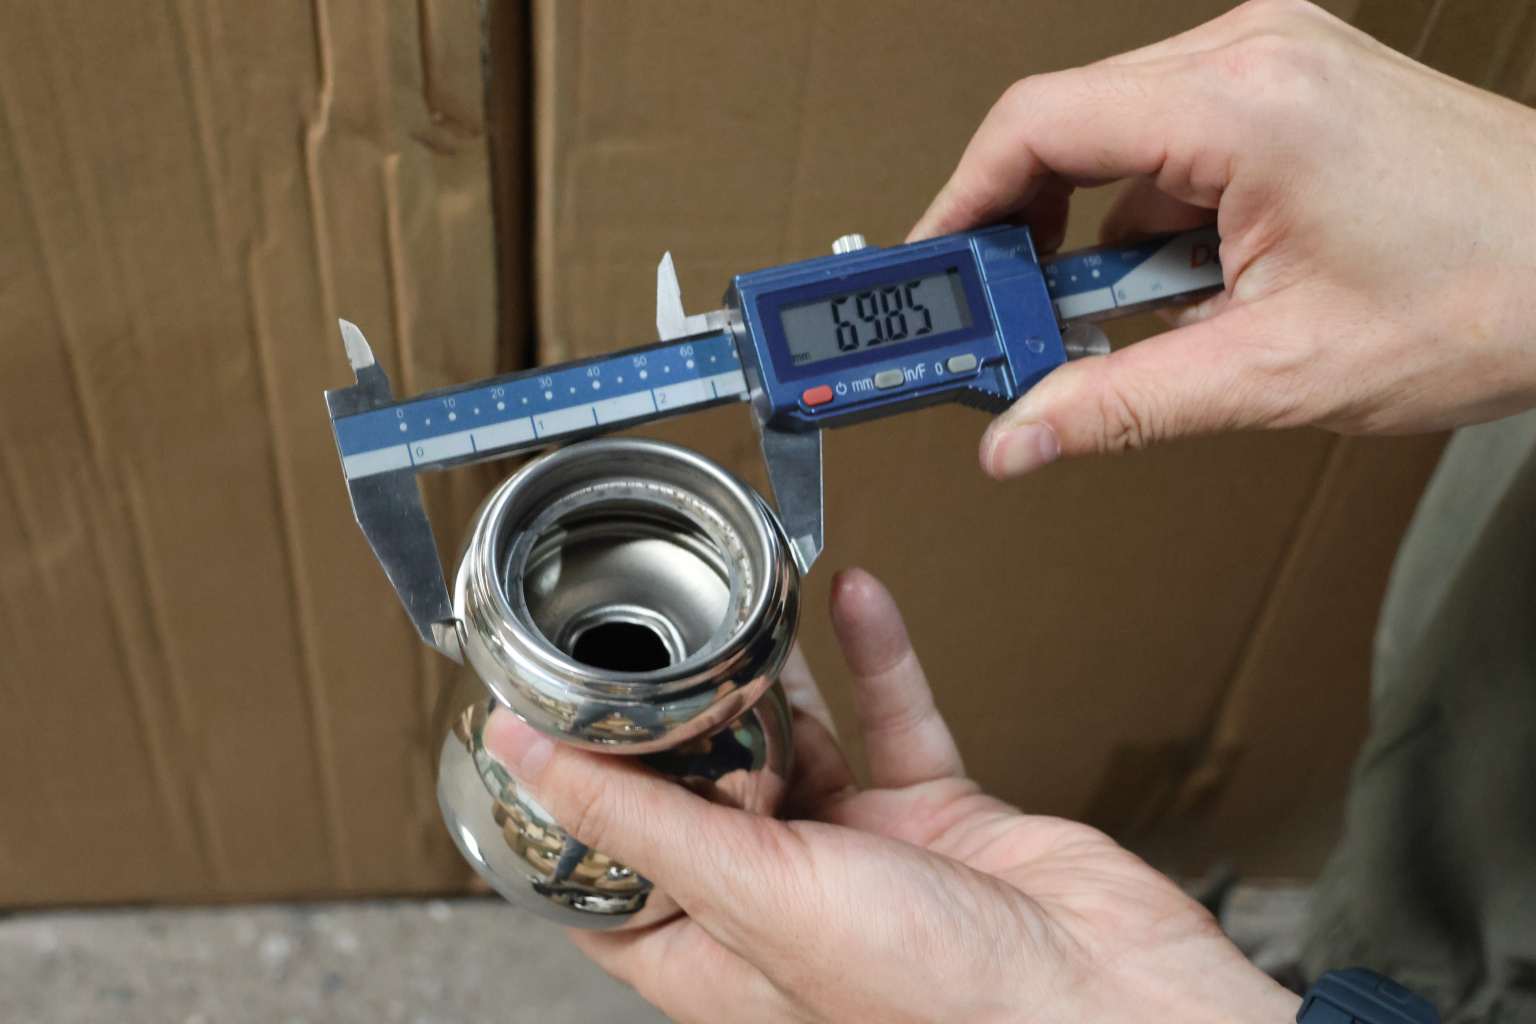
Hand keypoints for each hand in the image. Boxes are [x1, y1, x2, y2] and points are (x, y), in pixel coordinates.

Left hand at [485, 568, 1298, 1023]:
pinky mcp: (937, 817)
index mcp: (721, 956)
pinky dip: (876, 657)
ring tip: (746, 610)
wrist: (1110, 999)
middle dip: (688, 720)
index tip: (549, 726)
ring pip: (801, 744)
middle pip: (707, 795)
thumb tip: (530, 758)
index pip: (613, 881)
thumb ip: (643, 825)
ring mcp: (864, 859)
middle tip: (658, 644)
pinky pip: (893, 719)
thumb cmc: (945, 1002)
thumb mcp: (758, 899)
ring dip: (779, 676)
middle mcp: (786, 907)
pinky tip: (853, 599)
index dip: (577, 807)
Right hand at [909, 0, 1535, 477]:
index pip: (1037, 125)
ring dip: (1096, 230)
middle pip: (1065, 123)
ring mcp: (1274, 59)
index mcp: (1243, 106)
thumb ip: (1122, 407)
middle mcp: (1253, 54)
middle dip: (1022, 230)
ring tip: (1129, 316)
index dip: (961, 202)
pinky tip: (1186, 279)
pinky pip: (1171, 138)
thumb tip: (1020, 437)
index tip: (934, 271)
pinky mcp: (1290, 83)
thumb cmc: (1489, 294)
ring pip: (1115, 134)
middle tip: (1013, 320)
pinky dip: (1152, 214)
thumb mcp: (1278, 373)